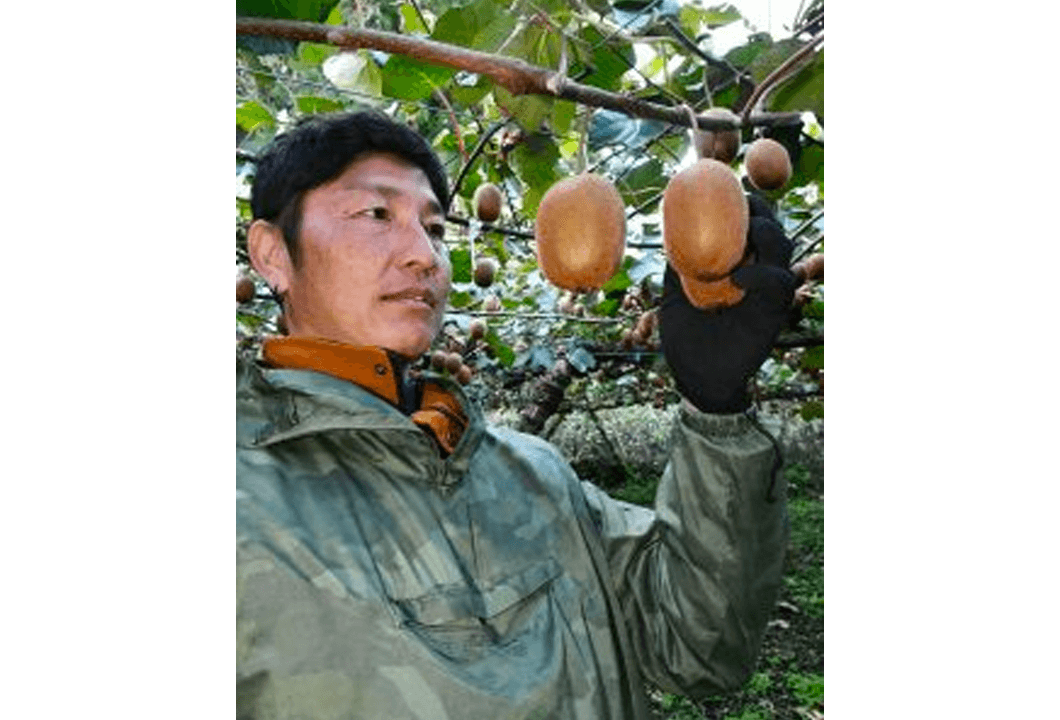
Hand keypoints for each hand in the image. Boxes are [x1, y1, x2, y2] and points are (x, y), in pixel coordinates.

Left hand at [659, 193, 797, 413]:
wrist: (697, 378)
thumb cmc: (687, 338)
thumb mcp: (674, 295)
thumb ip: (677, 267)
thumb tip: (667, 233)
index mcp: (737, 264)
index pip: (750, 225)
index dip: (745, 204)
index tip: (727, 188)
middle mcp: (757, 273)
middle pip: (772, 226)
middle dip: (760, 208)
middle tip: (740, 200)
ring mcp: (768, 291)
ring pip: (783, 247)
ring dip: (765, 231)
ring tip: (745, 231)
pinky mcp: (773, 312)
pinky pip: (779, 283)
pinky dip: (761, 273)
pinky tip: (738, 275)